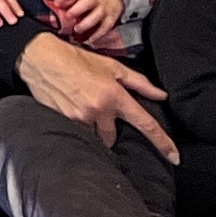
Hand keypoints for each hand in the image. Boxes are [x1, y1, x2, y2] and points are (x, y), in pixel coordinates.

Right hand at [17, 31, 178, 161]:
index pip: (146, 124)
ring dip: (93, 128)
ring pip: (95, 136)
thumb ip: (140, 83)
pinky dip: (78, 125)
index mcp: (115, 96)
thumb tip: (162, 95)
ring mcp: (81, 119)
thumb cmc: (76, 59)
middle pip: (114, 137)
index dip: (163, 143)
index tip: (175, 158)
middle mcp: (100, 111)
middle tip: (99, 112)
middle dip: (109, 128)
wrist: (40, 58)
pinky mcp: (64, 122)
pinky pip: (78, 133)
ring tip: (82, 108)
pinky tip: (71, 109)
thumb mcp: (112, 66)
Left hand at [49, 0, 124, 39]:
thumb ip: (68, 0)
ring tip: (77, 30)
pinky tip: (89, 40)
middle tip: (67, 17)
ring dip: (86, 24)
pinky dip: (98, 35)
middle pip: (87, 2)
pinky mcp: (111, 18)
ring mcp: (104, 8)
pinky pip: (105, 27)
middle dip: (76, 10)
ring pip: (97, 15)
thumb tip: (54, 11)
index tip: (56, 3)